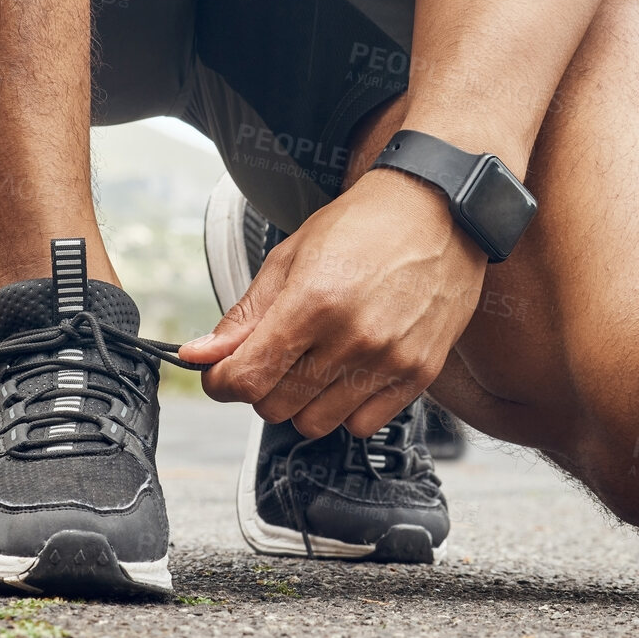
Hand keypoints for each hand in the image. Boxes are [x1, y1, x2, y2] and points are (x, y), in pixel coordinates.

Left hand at [180, 169, 485, 437]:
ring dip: (301, 402)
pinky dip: (345, 408)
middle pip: (276, 407)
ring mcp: (390, 360)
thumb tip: (200, 355)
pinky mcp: (418, 374)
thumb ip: (245, 315)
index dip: (220, 381)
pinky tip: (346, 373)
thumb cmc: (365, 227)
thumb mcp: (291, 257)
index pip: (247, 378)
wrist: (437, 212)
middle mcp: (354, 337)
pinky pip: (361, 425)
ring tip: (312, 364)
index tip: (221, 373)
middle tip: (271, 358)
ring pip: (316, 424)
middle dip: (260, 388)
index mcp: (314, 301)